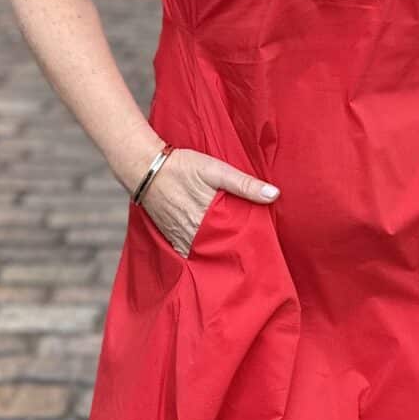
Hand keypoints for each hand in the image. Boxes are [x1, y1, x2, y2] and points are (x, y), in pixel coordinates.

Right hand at [136, 146, 278, 256]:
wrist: (145, 167)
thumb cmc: (181, 167)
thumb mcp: (216, 170)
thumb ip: (244, 184)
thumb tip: (274, 194)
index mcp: (207, 222)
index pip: (234, 242)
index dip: (247, 245)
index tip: (260, 247)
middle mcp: (192, 235)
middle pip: (219, 250)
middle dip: (233, 252)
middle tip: (249, 253)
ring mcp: (179, 237)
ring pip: (203, 252)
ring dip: (216, 252)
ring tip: (232, 252)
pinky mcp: (170, 235)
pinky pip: (187, 250)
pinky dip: (198, 251)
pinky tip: (208, 248)